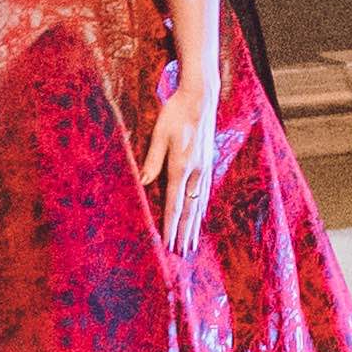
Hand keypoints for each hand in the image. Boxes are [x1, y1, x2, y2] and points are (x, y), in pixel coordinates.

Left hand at [139, 70, 226, 253]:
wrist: (200, 98)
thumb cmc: (175, 113)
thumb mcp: (159, 134)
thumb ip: (152, 160)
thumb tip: (143, 183)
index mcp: (181, 166)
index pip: (174, 204)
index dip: (170, 226)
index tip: (168, 244)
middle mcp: (195, 171)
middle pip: (189, 209)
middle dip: (184, 233)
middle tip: (181, 253)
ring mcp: (204, 168)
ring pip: (199, 203)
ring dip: (194, 225)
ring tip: (192, 242)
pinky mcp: (207, 163)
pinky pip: (204, 193)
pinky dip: (201, 209)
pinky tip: (199, 215)